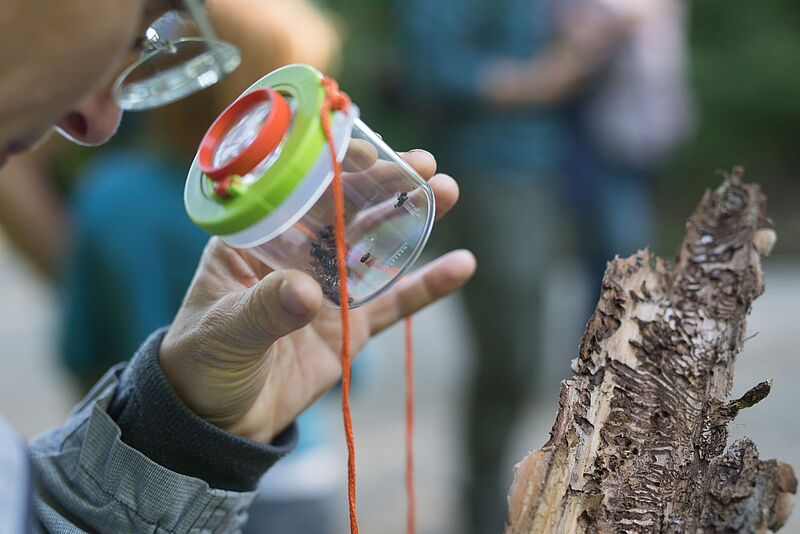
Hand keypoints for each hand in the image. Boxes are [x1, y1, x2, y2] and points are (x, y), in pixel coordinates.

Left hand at [159, 150, 475, 442]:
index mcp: (256, 240)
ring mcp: (328, 288)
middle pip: (347, 209)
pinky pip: (394, 302)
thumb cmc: (201, 364)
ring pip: (376, 245)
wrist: (218, 421)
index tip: (368, 153)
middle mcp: (296, 254)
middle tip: (424, 164)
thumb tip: (307, 293)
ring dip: (411, 218)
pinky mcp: (350, 325)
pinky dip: (427, 285)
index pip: (297, 192)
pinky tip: (462, 265)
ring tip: (447, 192)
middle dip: (384, 183)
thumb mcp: (223, 332)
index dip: (333, 168)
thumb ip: (262, 310)